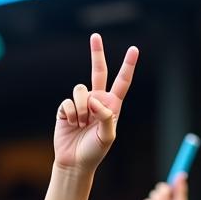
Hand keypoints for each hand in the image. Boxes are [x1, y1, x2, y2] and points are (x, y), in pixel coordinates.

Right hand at [54, 33, 137, 172]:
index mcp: (112, 107)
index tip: (134, 50)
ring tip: (82, 124)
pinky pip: (69, 102)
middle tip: (95, 36)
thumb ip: (106, 116)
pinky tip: (72, 125)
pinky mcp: (67, 108)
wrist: (74, 162)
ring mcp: (81, 104)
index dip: (128, 66)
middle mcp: (97, 101)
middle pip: (98, 72)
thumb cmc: (94, 152)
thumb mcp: (107, 137)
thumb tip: (94, 98)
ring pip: (81, 89)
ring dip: (82, 108)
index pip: (122, 83)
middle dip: (97, 54)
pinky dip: (72, 114)